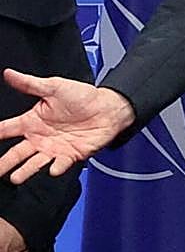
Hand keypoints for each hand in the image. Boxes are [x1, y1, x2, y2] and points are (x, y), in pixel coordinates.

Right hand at [0, 69, 135, 183]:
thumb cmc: (82, 97)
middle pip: (16, 153)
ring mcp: (54, 148)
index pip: (6, 129)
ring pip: (34, 163)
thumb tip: (9, 73)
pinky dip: (56, 167)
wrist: (109, 108)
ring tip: (15, 177)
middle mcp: (40, 138)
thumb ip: (30, 84)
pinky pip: (61, 163)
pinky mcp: (70, 155)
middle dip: (4, 162)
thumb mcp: (54, 87)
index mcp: (32, 122)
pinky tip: (52, 169)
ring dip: (25, 171)